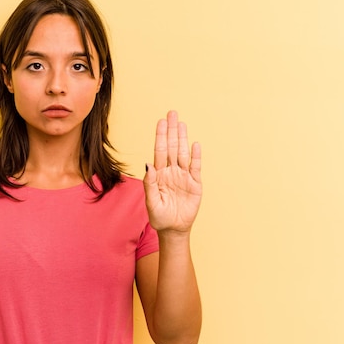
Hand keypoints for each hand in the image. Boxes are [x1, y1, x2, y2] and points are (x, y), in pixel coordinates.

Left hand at [143, 111, 201, 234]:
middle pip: (171, 147)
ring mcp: (183, 176)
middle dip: (172, 130)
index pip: (159, 151)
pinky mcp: (195, 184)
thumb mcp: (151, 201)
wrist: (173, 229)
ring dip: (183, 138)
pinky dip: (196, 156)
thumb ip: (150, 183)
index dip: (160, 136)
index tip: (161, 122)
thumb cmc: (159, 216)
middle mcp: (171, 171)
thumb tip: (148, 165)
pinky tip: (195, 144)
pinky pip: (196, 168)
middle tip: (172, 113)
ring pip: (183, 153)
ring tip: (181, 124)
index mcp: (159, 174)